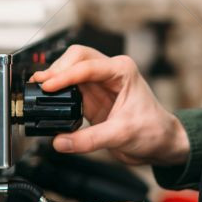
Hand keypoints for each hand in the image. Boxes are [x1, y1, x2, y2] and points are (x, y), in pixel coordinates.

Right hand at [30, 45, 188, 166]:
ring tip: (40, 89)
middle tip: (42, 83)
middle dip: (58, 68)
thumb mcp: (121, 135)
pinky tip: (49, 99)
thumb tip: (61, 141)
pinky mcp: (92, 98)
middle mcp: (110, 72)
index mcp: (122, 70)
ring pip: (71, 69)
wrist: (161, 144)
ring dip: (55, 77)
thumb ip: (88, 139)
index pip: (87, 66)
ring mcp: (99, 84)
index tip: (48, 85)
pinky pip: (70, 88)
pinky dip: (58, 91)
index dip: (65, 75)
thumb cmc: (153, 130)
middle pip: (77, 57)